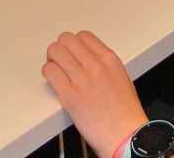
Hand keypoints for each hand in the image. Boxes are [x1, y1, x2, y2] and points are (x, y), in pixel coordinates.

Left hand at [41, 29, 145, 157]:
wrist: (125, 136)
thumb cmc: (126, 114)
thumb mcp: (122, 79)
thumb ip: (105, 66)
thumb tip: (88, 61)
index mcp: (110, 60)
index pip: (83, 36)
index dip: (74, 43)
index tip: (71, 51)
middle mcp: (96, 65)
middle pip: (66, 39)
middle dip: (60, 48)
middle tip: (59, 59)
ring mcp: (82, 79)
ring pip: (55, 52)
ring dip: (52, 59)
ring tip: (55, 69)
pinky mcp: (69, 96)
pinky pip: (50, 72)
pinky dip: (48, 74)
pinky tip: (53, 80)